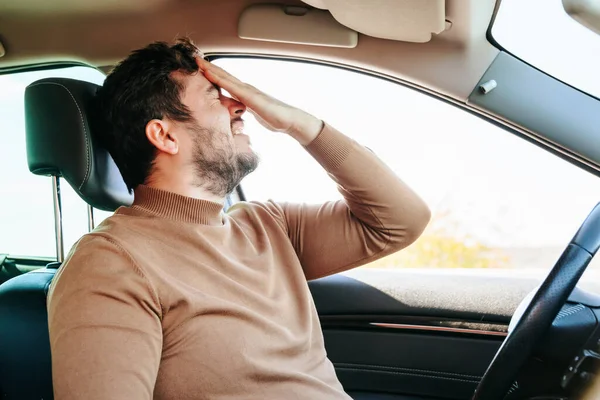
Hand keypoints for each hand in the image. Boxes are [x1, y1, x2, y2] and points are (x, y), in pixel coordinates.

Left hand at [196, 58, 322, 144]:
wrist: (290, 120)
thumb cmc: (275, 119)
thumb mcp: (254, 114)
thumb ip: (245, 111)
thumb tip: (236, 114)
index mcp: (245, 94)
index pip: (226, 82)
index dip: (213, 75)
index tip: (201, 70)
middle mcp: (245, 88)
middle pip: (224, 75)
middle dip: (209, 67)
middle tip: (195, 60)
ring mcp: (248, 90)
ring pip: (225, 77)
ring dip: (211, 69)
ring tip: (199, 62)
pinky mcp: (250, 96)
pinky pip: (231, 86)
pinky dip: (219, 78)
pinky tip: (210, 73)